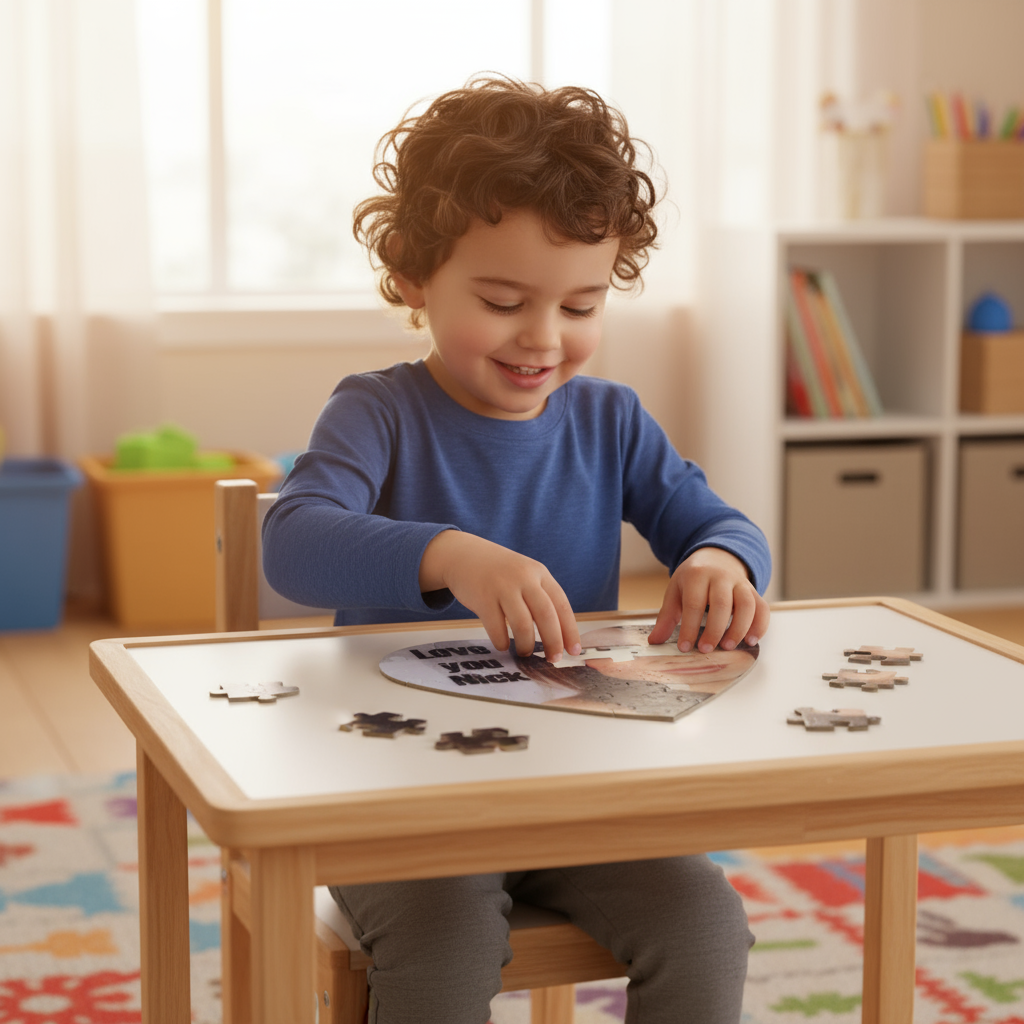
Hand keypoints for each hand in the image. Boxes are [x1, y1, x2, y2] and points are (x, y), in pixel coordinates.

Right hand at [419, 531, 580, 661]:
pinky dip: (502, 642)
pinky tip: (503, 644)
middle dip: (553, 641)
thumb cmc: (499, 572)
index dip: (570, 630)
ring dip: (526, 644)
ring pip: (522, 624)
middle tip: (553, 659)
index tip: (573, 651)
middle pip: (545, 615)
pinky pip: (496, 628)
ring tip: (524, 652)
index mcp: (540, 573)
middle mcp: (523, 578)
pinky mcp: (482, 598)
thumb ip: (540, 597)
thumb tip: (557, 636)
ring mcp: (502, 587)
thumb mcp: (525, 574)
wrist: (463, 554)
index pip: (562, 605)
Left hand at [648, 547, 768, 652]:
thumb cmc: (693, 579)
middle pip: (722, 604)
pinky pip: (762, 607)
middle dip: (714, 630)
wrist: (716, 557)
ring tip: (728, 647)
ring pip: (746, 605)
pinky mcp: (753, 590)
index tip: (685, 647)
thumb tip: (654, 641)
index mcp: (696, 575)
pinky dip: (759, 625)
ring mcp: (740, 583)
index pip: (694, 603)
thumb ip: (667, 617)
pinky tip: (751, 640)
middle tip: (706, 649)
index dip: (690, 628)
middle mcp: (721, 576)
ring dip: (739, 628)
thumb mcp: (676, 591)